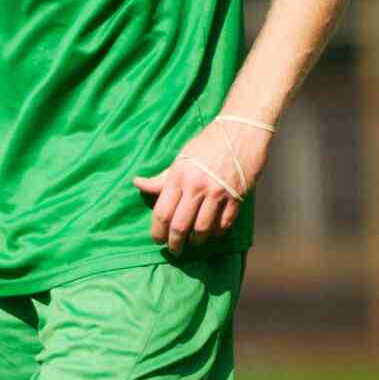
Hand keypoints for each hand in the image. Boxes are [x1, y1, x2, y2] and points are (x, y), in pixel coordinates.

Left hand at [132, 118, 273, 254]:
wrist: (241, 129)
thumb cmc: (207, 143)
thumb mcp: (181, 158)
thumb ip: (161, 178)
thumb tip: (137, 183)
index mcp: (179, 177)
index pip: (162, 212)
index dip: (157, 231)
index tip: (157, 239)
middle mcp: (196, 186)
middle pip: (180, 226)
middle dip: (174, 243)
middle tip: (174, 250)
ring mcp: (218, 192)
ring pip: (202, 229)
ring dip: (196, 241)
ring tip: (193, 243)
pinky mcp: (237, 196)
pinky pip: (224, 224)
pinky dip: (217, 233)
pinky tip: (213, 233)